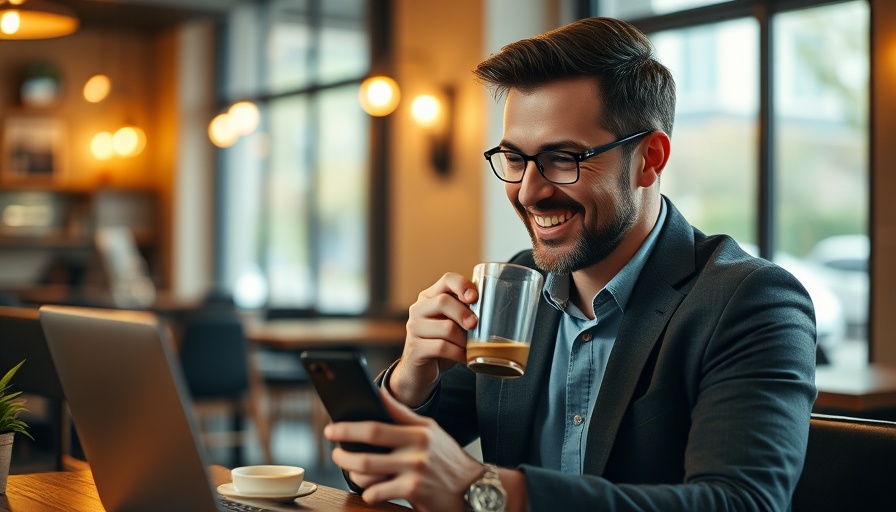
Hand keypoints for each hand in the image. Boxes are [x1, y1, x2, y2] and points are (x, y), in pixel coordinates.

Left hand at [325, 388, 483, 511]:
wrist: (474, 488)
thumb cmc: (446, 458)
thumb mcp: (431, 431)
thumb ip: (404, 416)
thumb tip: (378, 395)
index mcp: (419, 429)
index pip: (381, 418)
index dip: (352, 423)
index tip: (333, 423)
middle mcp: (418, 446)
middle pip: (370, 439)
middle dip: (344, 443)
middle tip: (333, 448)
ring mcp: (415, 469)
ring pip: (368, 468)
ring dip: (350, 470)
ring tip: (347, 468)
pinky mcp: (413, 491)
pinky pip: (377, 492)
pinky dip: (368, 493)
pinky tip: (369, 491)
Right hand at [390, 272, 477, 406]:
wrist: (420, 371)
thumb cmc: (442, 342)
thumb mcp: (452, 323)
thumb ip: (464, 311)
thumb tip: (494, 307)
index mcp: (430, 297)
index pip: (447, 279)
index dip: (463, 285)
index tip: (475, 298)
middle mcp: (418, 309)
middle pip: (443, 301)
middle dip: (464, 314)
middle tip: (475, 325)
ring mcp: (414, 329)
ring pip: (445, 327)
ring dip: (463, 339)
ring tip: (470, 346)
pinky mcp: (415, 349)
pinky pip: (441, 347)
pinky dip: (458, 353)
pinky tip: (464, 357)